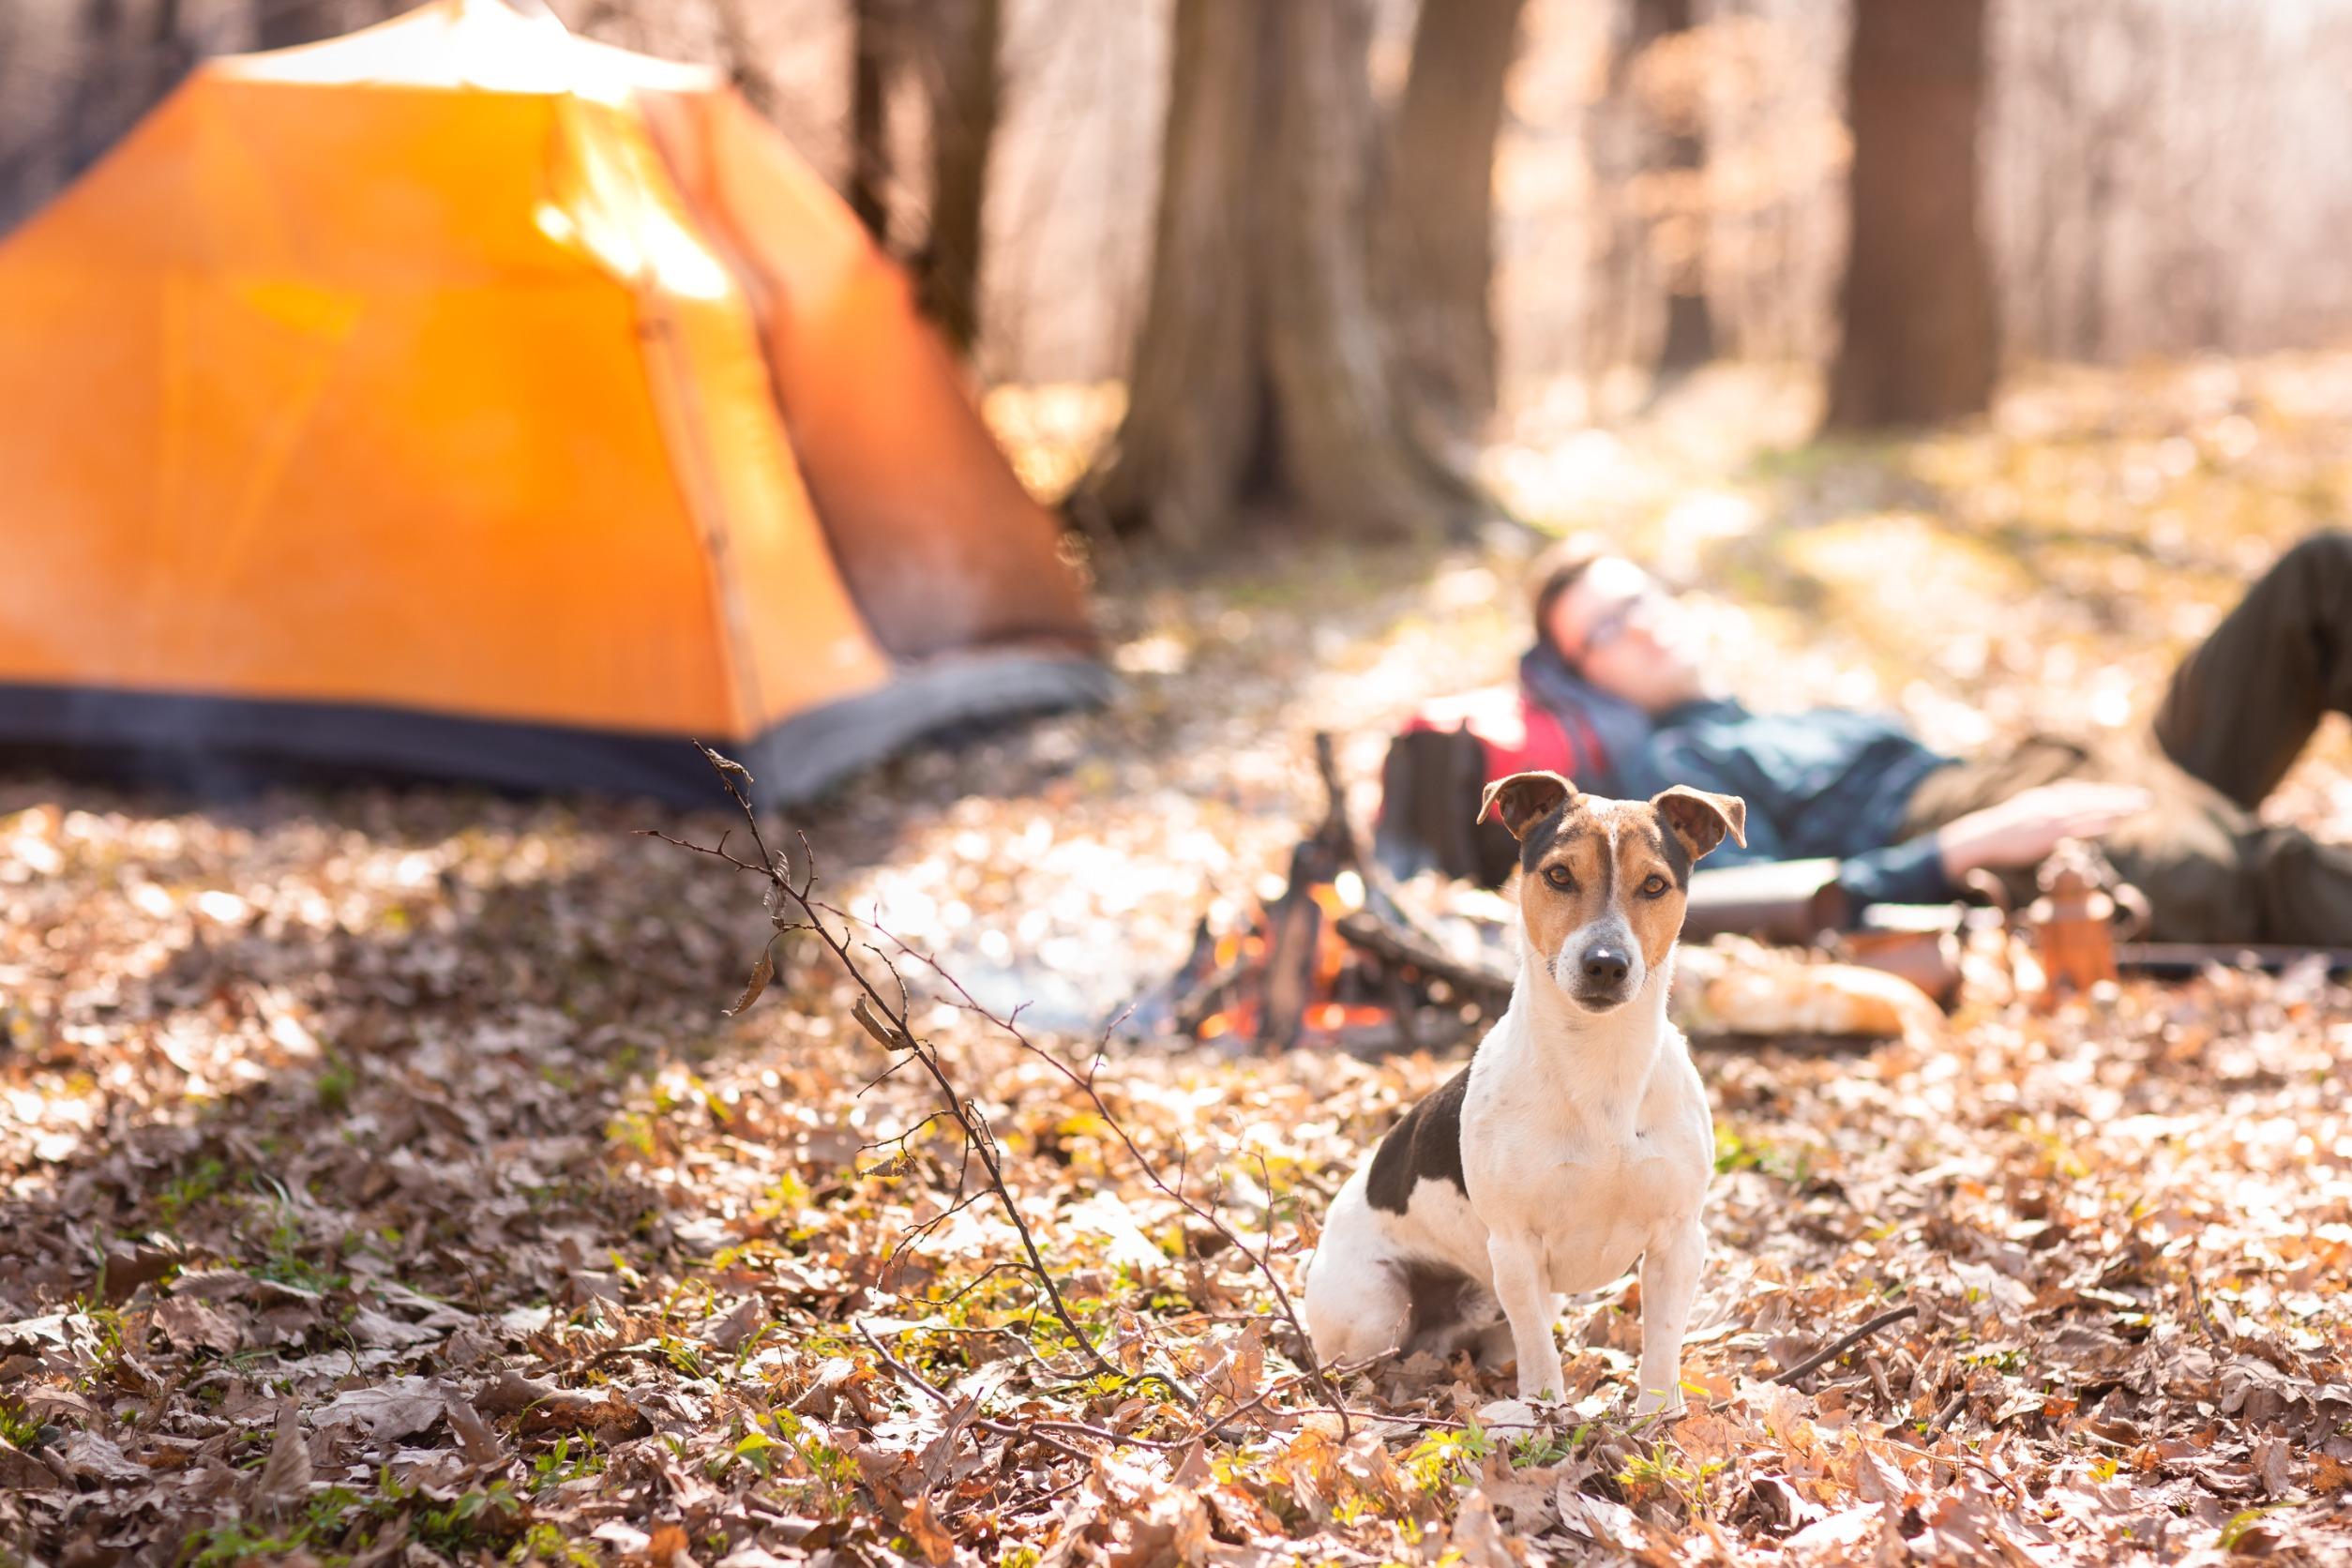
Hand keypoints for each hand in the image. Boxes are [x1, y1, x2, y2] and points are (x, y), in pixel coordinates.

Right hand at [1935, 781, 2152, 879]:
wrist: (1981, 838)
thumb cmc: (1998, 833)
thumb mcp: (2022, 817)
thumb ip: (2042, 814)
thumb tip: (2056, 821)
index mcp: (2046, 798)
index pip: (2081, 793)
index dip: (2105, 794)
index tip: (2125, 795)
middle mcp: (2052, 803)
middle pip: (2092, 797)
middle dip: (2119, 797)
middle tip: (2145, 799)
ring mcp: (2051, 817)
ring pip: (2091, 809)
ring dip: (2117, 807)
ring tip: (2139, 807)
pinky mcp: (2049, 832)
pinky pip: (2080, 826)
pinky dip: (2098, 823)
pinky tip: (2116, 823)